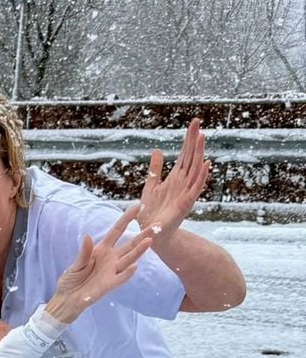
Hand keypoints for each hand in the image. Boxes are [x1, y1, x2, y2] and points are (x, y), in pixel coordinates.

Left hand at [47, 208, 154, 321]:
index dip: (126, 219)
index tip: (137, 207)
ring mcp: (112, 271)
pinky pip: (120, 278)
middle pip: (129, 245)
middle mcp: (111, 259)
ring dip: (139, 250)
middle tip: (155, 226)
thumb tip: (87, 236)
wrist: (67, 299)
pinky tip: (135, 266)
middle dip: (142, 235)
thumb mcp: (76, 264)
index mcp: (102, 249)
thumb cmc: (72, 279)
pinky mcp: (109, 285)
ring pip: (129, 259)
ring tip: (150, 240)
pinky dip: (127, 273)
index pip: (117, 231)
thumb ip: (84, 252)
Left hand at [129, 118, 210, 242]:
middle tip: (197, 122)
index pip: (184, 154)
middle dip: (194, 140)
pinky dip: (201, 176)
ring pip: (195, 170)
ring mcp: (186, 193)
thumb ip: (155, 170)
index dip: (188, 139)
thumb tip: (158, 151)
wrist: (152, 234)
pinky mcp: (186, 204)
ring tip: (202, 137)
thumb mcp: (150, 187)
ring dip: (199, 153)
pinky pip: (196, 188)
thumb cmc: (153, 213)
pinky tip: (206, 164)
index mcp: (176, 178)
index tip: (193, 122)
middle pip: (191, 157)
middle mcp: (183, 183)